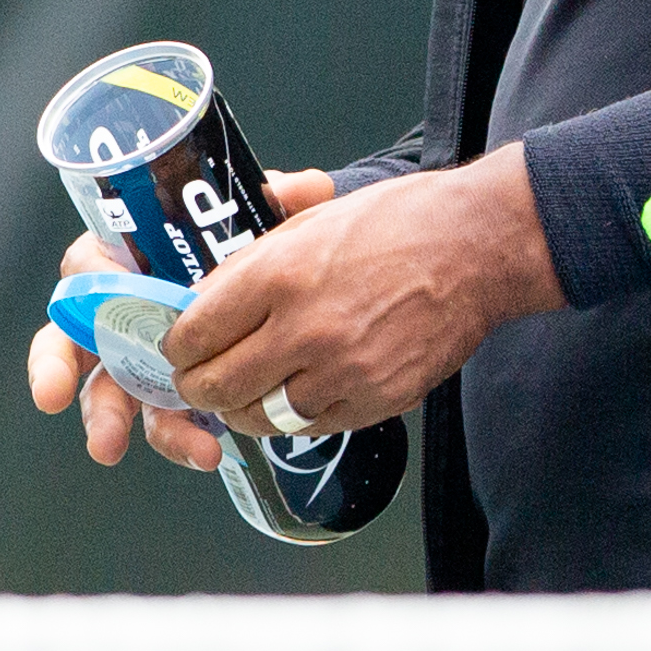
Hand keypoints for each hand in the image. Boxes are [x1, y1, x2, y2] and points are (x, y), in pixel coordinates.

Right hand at [25, 168, 335, 474]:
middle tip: (52, 393)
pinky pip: (162, 422)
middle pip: (70, 338)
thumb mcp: (260, 219)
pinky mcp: (167, 399)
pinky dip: (177, 439)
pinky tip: (202, 451)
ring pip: (107, 393)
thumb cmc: (241, 252)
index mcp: (128, 263)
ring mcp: (137, 363)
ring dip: (106, 420)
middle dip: (56, 367)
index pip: (88, 261)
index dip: (86, 275)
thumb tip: (305, 186)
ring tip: (110, 447)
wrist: (274, 295)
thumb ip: (278, 198)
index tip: (95, 286)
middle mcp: (119, 315)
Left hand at [164, 149, 561, 438]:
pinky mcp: (376, 399)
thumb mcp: (308, 223)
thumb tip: (203, 301)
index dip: (176, 348)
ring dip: (243, 409)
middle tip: (197, 382)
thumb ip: (250, 267)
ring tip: (243, 395)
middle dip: (197, 388)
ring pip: (261, 417)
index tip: (177, 349)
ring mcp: (343, 371)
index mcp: (279, 275)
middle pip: (217, 387)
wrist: (475, 247)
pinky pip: (313, 426)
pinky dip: (295, 416)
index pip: (194, 334)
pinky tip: (295, 395)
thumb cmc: (398, 223)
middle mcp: (305, 329)